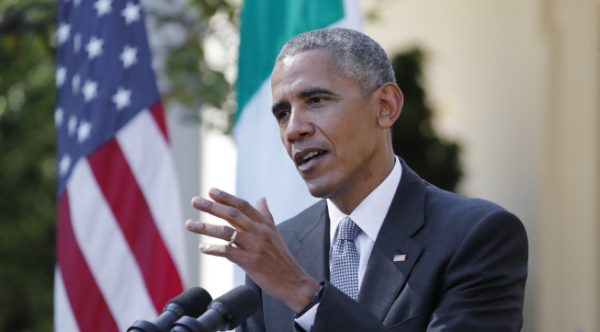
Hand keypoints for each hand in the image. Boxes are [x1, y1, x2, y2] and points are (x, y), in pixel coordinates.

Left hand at [186, 188, 319, 312]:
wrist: (293, 281)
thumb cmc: (282, 258)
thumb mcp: (275, 233)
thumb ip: (266, 215)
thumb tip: (261, 198)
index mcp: (265, 224)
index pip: (243, 205)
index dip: (226, 197)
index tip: (211, 191)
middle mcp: (259, 232)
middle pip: (232, 215)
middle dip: (211, 207)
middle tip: (195, 201)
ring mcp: (254, 246)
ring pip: (226, 232)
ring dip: (205, 228)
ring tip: (189, 224)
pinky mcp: (250, 262)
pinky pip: (228, 252)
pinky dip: (214, 249)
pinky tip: (203, 248)